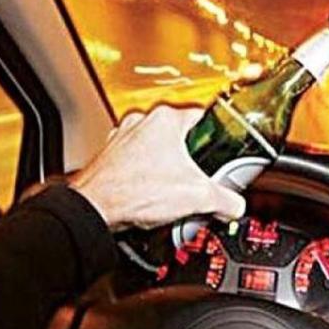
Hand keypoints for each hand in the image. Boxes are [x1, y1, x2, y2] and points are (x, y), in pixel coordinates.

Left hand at [70, 105, 245, 230]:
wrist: (94, 210)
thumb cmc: (132, 191)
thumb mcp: (196, 196)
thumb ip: (225, 199)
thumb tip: (235, 205)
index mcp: (166, 118)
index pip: (205, 118)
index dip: (220, 138)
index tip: (222, 154)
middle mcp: (142, 122)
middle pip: (181, 137)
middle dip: (192, 161)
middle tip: (198, 181)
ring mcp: (123, 138)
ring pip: (157, 149)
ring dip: (168, 168)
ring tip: (173, 192)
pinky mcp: (111, 156)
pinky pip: (137, 162)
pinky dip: (146, 177)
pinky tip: (151, 197)